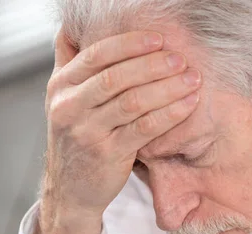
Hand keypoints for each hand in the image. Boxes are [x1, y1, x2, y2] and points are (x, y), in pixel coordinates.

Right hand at [34, 29, 201, 233]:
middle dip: (153, 65)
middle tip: (181, 59)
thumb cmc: (75, 139)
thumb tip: (74, 25)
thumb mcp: (63, 100)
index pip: (96, 56)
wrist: (69, 190)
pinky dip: (169, 114)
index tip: (158, 38)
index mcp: (60, 87)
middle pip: (115, 78)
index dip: (129, 44)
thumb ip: (71, 64)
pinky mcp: (108, 155)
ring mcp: (87, 133)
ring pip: (133, 102)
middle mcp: (69, 108)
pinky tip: (188, 104)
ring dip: (167, 88)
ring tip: (192, 78)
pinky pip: (144, 129)